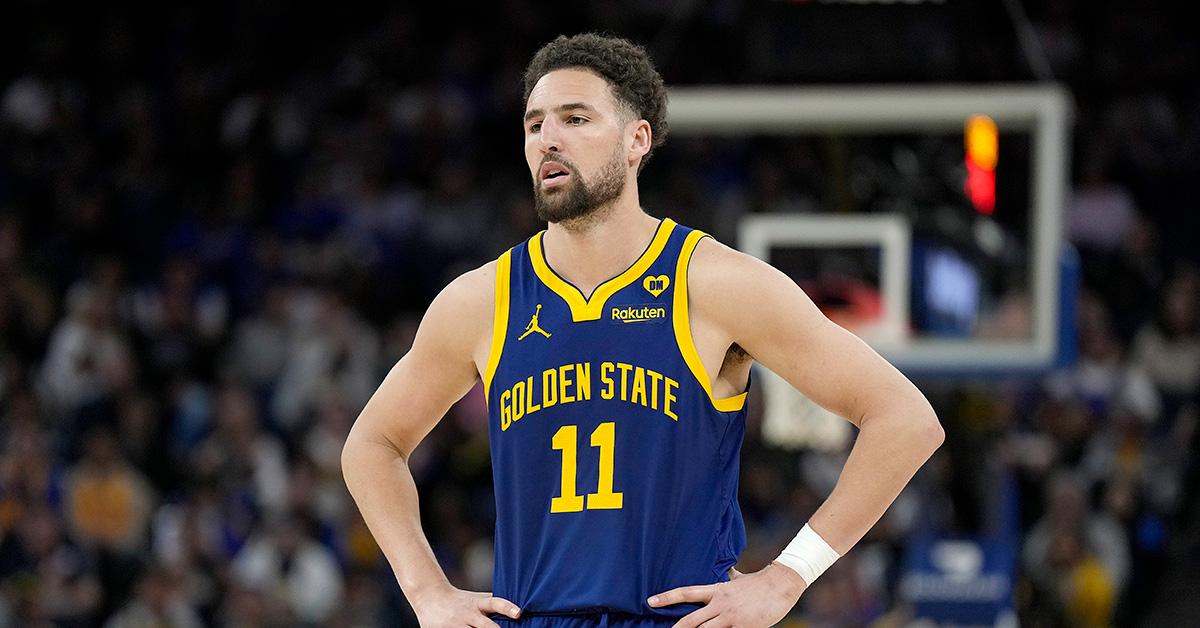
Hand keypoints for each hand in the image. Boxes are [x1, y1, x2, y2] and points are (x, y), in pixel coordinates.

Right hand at [411, 585, 520, 627]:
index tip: (519, 613)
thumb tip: (519, 609)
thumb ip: (493, 604)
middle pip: (486, 626)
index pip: (495, 603)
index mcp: (477, 604)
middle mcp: (468, 614)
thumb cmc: (459, 600)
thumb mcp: (476, 599)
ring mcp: (456, 625)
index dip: (508, 608)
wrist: (429, 597)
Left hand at [647, 562, 807, 627]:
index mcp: (717, 590)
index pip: (686, 593)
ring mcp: (731, 616)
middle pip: (691, 620)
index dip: (667, 597)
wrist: (781, 584)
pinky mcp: (743, 627)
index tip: (651, 601)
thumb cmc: (760, 582)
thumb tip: (727, 569)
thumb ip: (728, 577)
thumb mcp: (738, 578)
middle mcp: (720, 603)